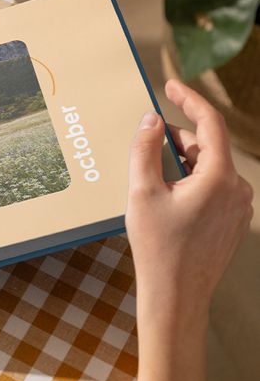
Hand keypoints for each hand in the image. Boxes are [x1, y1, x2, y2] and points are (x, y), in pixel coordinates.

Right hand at [126, 79, 252, 319]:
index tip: (170, 85)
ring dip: (184, 161)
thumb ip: (145, 149)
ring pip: (211, 169)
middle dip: (178, 138)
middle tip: (148, 136)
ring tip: (152, 171)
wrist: (177, 295)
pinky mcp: (234, 222)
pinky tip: (167, 193)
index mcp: (219, 177)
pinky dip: (192, 180)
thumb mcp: (142, 192)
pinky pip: (214, 188)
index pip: (208, 123)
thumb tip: (151, 119)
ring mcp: (240, 207)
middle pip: (207, 147)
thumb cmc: (158, 247)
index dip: (188, 99)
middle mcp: (238, 189)